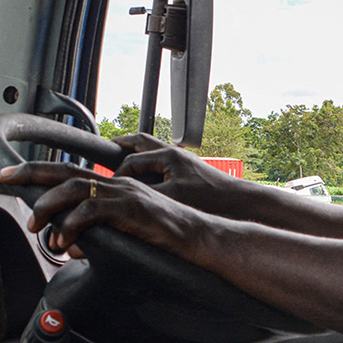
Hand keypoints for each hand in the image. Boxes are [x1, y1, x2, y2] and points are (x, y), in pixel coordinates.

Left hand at [0, 161, 206, 257]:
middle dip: (30, 172)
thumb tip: (70, 245)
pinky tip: (65, 238)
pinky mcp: (131, 208)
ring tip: (34, 224)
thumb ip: (94, 236)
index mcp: (113, 186)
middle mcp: (115, 183)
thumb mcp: (123, 234)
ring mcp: (123, 193)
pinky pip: (93, 210)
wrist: (198, 237)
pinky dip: (72, 223)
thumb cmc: (166, 236)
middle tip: (5, 177)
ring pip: (74, 188)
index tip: (13, 174)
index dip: (38, 172)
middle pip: (64, 170)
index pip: (69, 173)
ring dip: (48, 205)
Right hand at [111, 133, 243, 213]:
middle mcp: (174, 152)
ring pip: (151, 149)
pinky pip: (160, 159)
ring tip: (120, 160)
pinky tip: (144, 176)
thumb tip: (125, 194)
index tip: (108, 185)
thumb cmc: (210, 197)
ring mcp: (180, 159)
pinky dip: (147, 162)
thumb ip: (147, 192)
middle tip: (106, 149)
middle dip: (121, 146)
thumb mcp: (174, 196)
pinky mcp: (186, 168)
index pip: (132, 159)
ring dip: (135, 152)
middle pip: (140, 142)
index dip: (117, 173)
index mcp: (168, 155)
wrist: (236, 200)